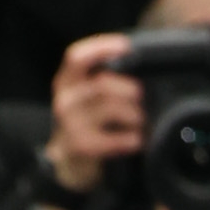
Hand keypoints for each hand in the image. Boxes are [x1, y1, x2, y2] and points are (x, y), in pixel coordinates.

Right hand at [41, 33, 146, 196]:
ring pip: (111, 109)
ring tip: (144, 120)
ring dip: (136, 114)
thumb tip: (139, 65)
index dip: (101, 47)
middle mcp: (64, 99)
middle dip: (130, 89)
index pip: (77, 56)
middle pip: (102, 83)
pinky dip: (132, 138)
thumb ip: (102, 81)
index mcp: (66, 82)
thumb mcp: (86, 98)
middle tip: (145, 97)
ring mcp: (70, 124)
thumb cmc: (86, 125)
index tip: (126, 45)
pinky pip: (115, 139)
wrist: (69, 164)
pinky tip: (138, 140)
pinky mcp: (81, 146)